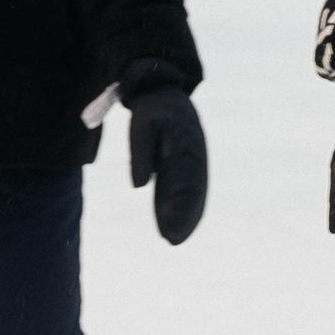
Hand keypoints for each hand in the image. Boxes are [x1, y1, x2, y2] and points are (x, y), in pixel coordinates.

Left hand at [125, 81, 207, 243]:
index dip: (180, 205)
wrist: (168, 94)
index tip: (170, 225)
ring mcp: (192, 162)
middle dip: (185, 216)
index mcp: (187, 141)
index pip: (187, 178)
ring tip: (173, 240)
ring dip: (186, 218)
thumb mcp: (144, 119)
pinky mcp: (184, 169)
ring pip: (193, 194)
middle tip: (172, 239)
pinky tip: (173, 232)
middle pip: (193, 189)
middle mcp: (195, 155)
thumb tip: (139, 185)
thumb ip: (141, 150)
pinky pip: (187, 193)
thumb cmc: (154, 106)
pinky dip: (184, 212)